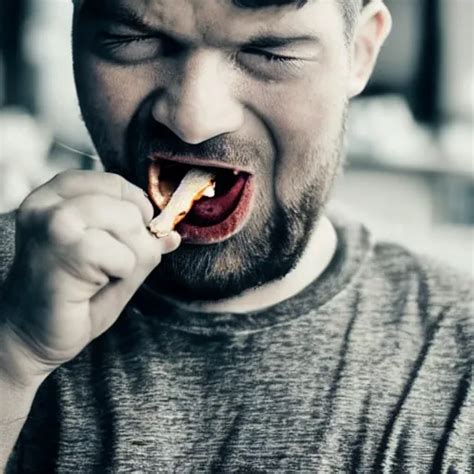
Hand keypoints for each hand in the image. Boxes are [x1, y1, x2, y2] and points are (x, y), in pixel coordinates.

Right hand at [0, 170, 179, 383]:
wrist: (29, 337)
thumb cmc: (70, 298)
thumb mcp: (112, 262)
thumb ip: (141, 243)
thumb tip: (172, 234)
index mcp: (54, 196)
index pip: (114, 182)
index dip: (136, 207)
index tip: (135, 232)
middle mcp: (48, 203)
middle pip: (128, 205)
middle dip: (137, 241)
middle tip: (112, 266)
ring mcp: (53, 223)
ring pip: (130, 223)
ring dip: (130, 258)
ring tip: (101, 276)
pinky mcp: (64, 249)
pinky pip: (125, 255)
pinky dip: (122, 275)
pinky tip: (92, 287)